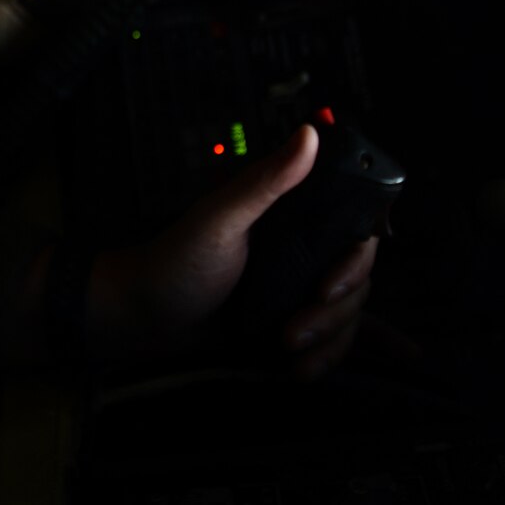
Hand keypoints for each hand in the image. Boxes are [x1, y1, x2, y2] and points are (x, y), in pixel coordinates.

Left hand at [85, 124, 375, 376]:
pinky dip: (325, 357)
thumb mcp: (221, 217)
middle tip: (295, 330)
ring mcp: (300, 287)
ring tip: (289, 351)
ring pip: (348, 313)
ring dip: (329, 339)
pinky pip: (331, 340)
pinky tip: (300, 370)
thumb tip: (309, 133)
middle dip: (335, 311)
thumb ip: (267, 180)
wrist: (147, 317)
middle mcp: (305, 248)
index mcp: (293, 214)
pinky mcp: (294, 322)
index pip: (354, 230)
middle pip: (356, 278)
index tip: (331, 287)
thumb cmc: (177, 259)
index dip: (355, 262)